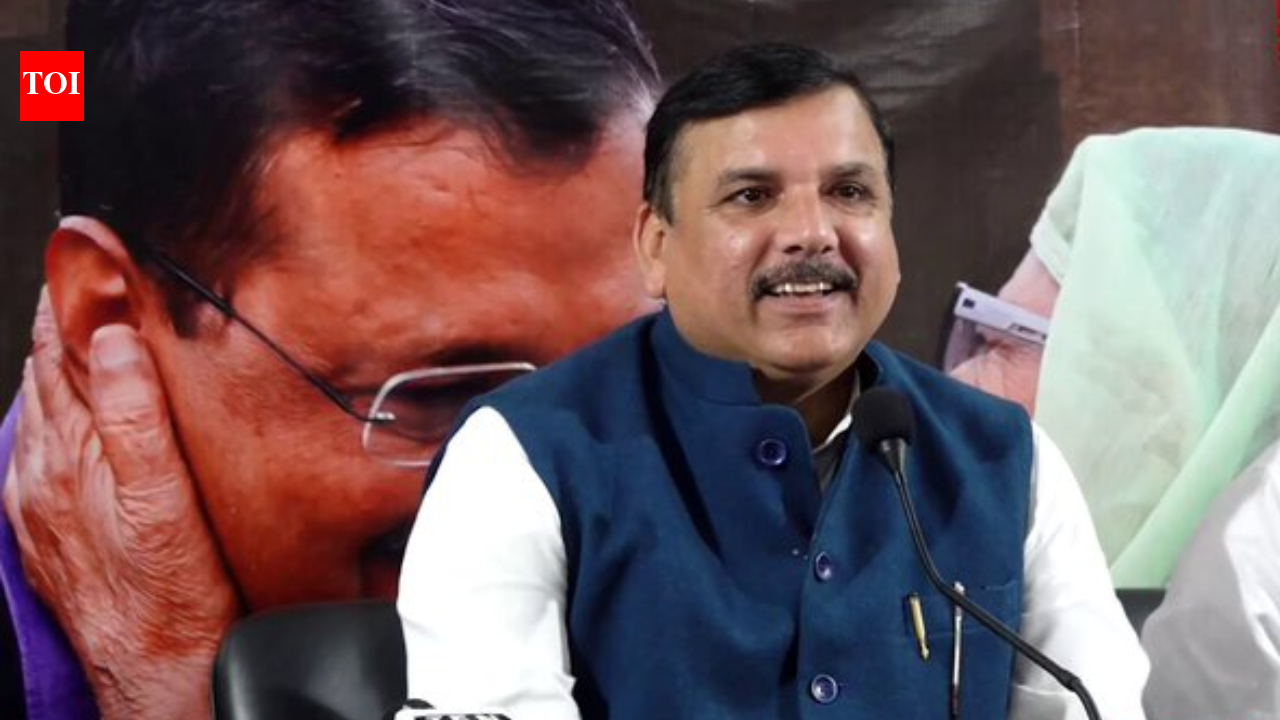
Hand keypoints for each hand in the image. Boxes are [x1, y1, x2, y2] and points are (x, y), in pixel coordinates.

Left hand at [4, 288, 240, 719]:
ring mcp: (41, 504)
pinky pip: (43, 452)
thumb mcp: (163, 499)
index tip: (83, 256)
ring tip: (78, 330)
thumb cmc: (175, 594)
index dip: (72, 302)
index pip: (62, 355)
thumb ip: (136, 416)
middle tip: (82, 278)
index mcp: (72, 456)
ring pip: (43, 412)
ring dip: (59, 366)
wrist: (159, 672)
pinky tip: (72, 415)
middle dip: (63, 324)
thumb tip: (116, 338)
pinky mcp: (49, 532)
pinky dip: (58, 413)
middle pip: (47, 377)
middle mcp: (43, 476)